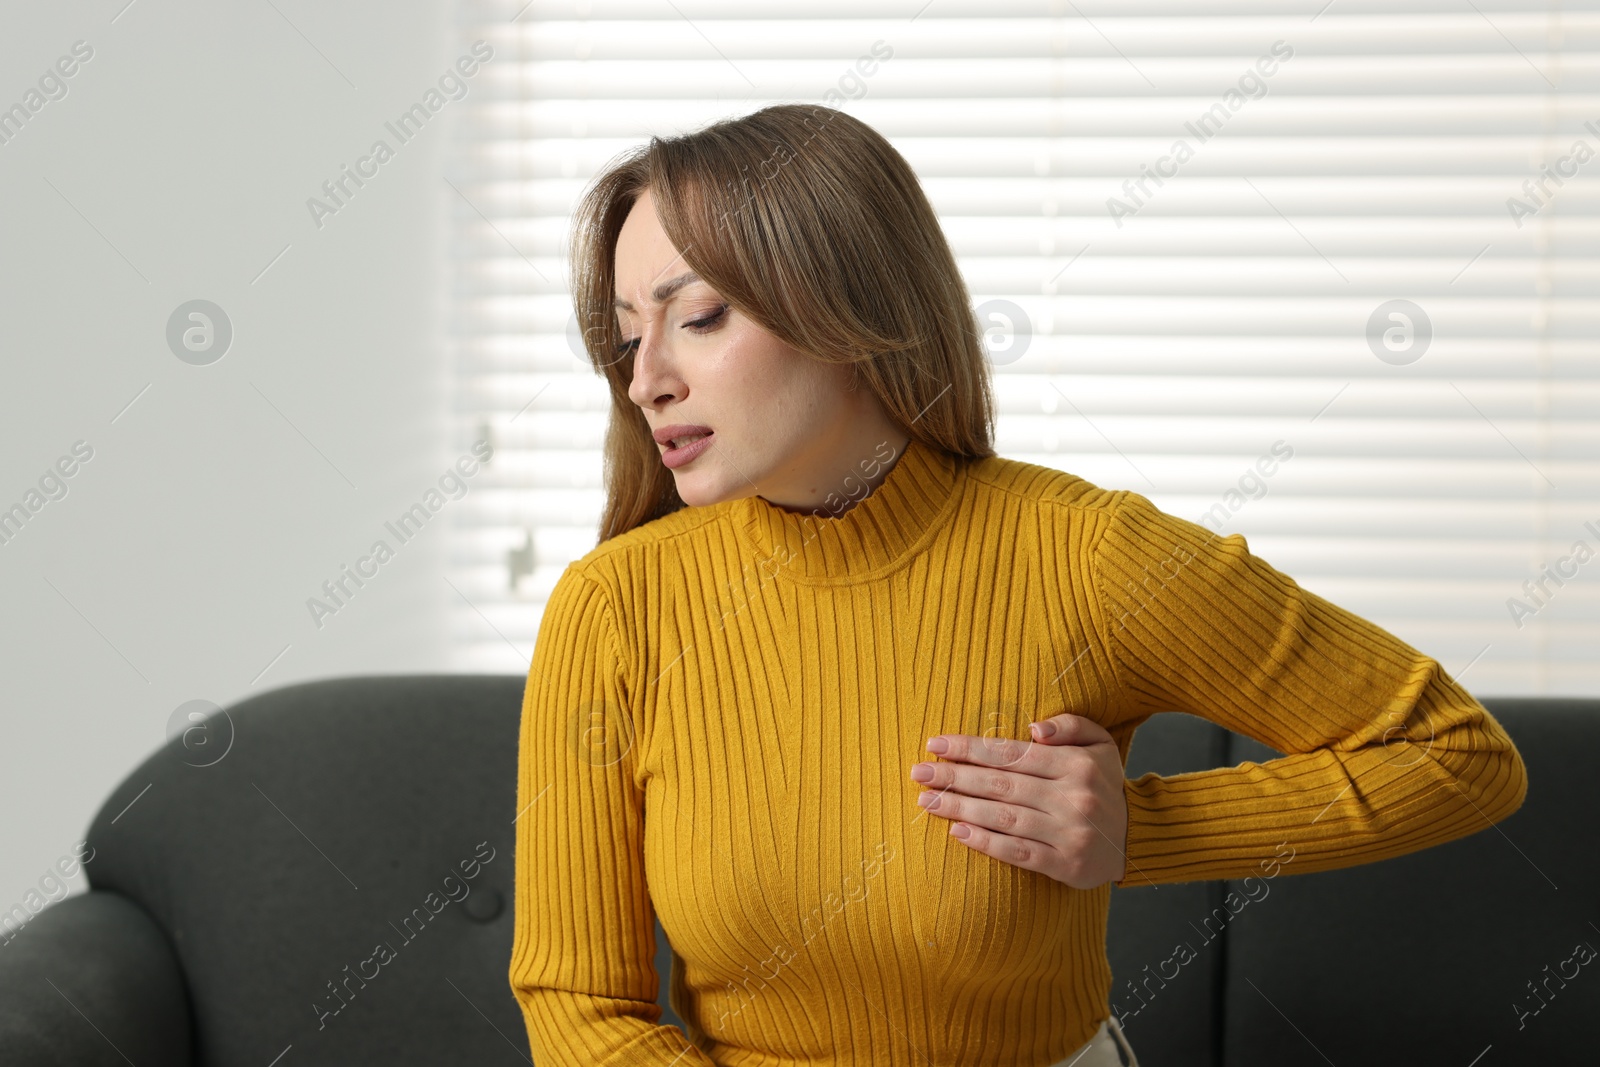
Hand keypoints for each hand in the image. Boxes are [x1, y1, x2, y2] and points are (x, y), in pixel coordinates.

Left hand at [910, 712, 1129, 888]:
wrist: (1137, 836)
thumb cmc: (1103, 783)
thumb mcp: (1099, 743)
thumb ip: (1069, 725)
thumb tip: (1033, 728)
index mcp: (1076, 764)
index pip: (1012, 754)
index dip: (970, 748)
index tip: (934, 745)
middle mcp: (1073, 797)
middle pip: (1002, 784)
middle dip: (955, 777)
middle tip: (918, 773)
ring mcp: (1070, 833)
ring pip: (1005, 818)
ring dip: (961, 808)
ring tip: (927, 801)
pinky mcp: (1066, 865)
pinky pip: (1019, 852)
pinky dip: (986, 843)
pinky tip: (957, 833)